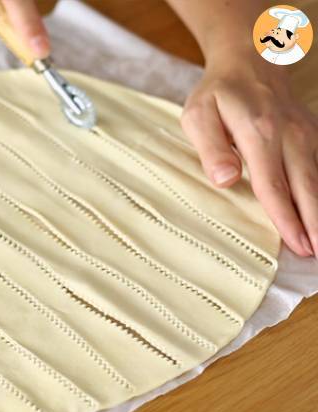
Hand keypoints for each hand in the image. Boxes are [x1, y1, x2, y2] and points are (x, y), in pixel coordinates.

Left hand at [181, 48, 317, 256]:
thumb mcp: (199, 116)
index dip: (285, 218)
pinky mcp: (312, 134)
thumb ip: (211, 148)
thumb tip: (225, 180)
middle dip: (313, 224)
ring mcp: (305, 134)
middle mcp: (289, 135)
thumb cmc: (218, 95)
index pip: (272, 185)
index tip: (297, 245)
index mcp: (259, 132)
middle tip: (317, 255)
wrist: (250, 61)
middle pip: (305, 187)